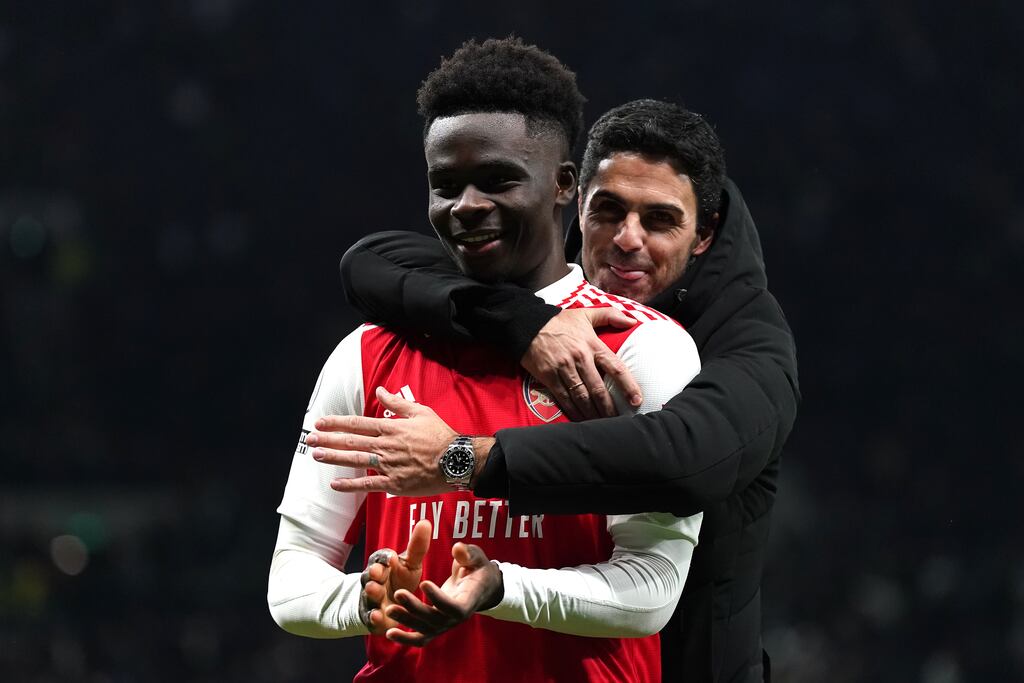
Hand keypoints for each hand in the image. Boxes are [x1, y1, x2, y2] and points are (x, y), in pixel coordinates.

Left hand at [306, 387, 486, 495]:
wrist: (456, 460)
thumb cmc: (440, 435)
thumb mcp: (421, 412)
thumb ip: (397, 402)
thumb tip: (380, 390)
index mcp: (391, 427)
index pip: (357, 424)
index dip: (337, 423)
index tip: (321, 422)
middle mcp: (386, 445)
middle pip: (351, 441)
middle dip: (328, 440)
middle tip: (310, 439)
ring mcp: (389, 465)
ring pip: (356, 460)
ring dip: (334, 458)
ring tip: (317, 455)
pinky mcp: (394, 483)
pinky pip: (368, 484)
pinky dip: (351, 484)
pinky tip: (335, 484)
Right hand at [360, 520, 431, 633]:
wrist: (387, 605)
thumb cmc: (399, 580)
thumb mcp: (409, 564)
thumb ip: (417, 547)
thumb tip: (426, 522)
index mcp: (383, 564)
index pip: (380, 557)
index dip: (385, 557)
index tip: (392, 556)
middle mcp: (374, 580)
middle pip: (371, 574)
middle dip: (374, 572)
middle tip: (378, 571)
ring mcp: (371, 599)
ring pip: (369, 594)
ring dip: (371, 592)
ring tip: (374, 590)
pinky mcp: (372, 617)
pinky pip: (370, 617)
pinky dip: (372, 617)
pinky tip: (377, 617)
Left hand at [382, 542, 502, 646]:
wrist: (481, 588)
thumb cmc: (477, 569)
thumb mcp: (477, 557)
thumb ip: (467, 554)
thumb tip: (457, 548)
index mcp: (468, 600)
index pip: (454, 607)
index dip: (439, 598)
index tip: (424, 583)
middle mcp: (456, 618)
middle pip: (435, 619)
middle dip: (415, 608)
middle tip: (398, 593)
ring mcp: (445, 625)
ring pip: (425, 629)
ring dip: (406, 621)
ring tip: (389, 609)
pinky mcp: (436, 628)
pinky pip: (420, 638)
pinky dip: (405, 639)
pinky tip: (389, 633)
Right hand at [521, 308, 641, 420]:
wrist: (527, 324)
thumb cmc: (560, 321)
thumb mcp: (586, 314)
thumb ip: (610, 315)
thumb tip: (633, 321)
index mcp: (592, 344)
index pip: (615, 367)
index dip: (628, 385)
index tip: (637, 400)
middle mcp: (580, 358)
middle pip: (598, 388)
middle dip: (609, 407)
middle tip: (618, 420)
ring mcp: (563, 369)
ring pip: (582, 396)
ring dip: (593, 412)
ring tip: (602, 423)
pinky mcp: (549, 377)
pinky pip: (564, 398)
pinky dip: (574, 411)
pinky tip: (582, 419)